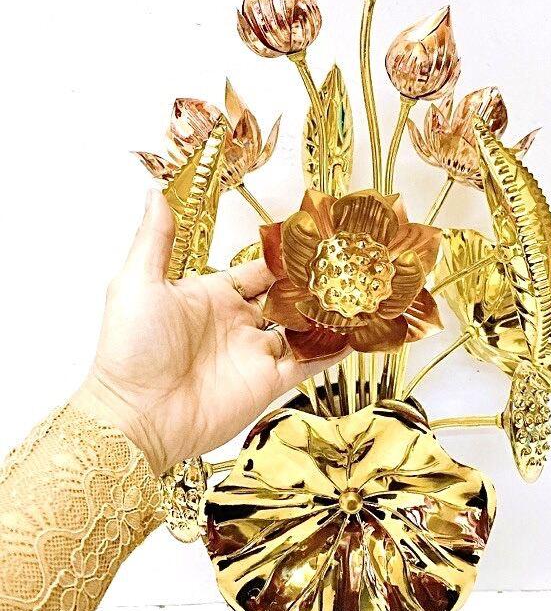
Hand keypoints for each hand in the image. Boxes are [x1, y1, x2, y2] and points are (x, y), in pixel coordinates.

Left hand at [73, 190, 328, 474]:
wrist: (137, 416)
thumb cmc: (131, 349)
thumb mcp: (139, 284)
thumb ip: (156, 239)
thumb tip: (156, 194)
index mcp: (213, 296)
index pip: (258, 271)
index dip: (284, 258)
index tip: (313, 239)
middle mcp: (239, 322)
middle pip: (287, 297)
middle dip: (313, 283)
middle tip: (344, 265)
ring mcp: (256, 353)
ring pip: (303, 328)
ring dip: (327, 314)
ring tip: (359, 294)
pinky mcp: (268, 383)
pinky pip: (308, 363)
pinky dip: (333, 350)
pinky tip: (356, 335)